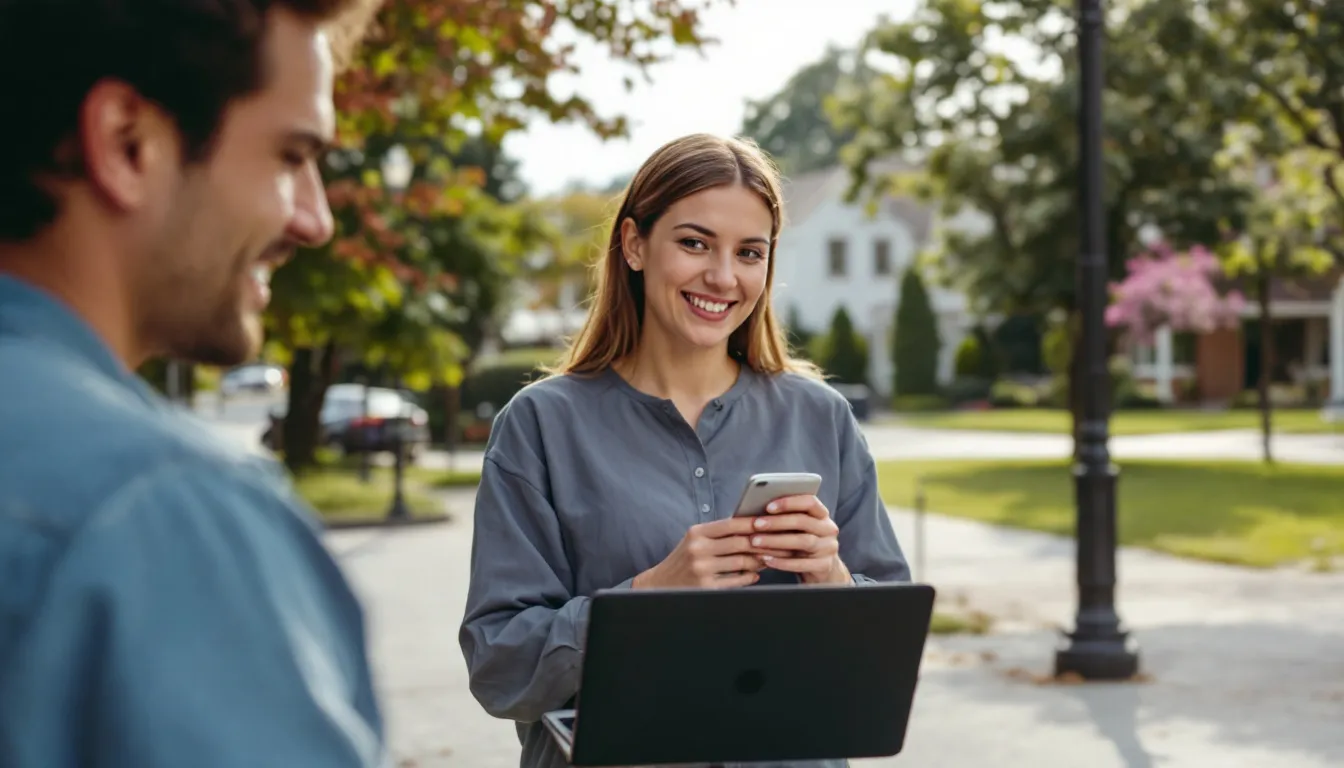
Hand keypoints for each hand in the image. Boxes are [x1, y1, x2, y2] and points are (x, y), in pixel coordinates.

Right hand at [633, 517, 792, 588]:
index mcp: (697, 533)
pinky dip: (749, 577)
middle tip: (779, 542)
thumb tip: (752, 526)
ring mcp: (702, 569)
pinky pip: (736, 581)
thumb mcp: (695, 540)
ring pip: (741, 562)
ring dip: (759, 561)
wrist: (660, 584)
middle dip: (762, 542)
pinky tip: (755, 574)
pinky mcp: (706, 587)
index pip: (731, 524)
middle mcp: (698, 549)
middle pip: (740, 542)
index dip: (753, 523)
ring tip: (769, 558)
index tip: (770, 522)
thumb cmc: (684, 559)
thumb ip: (719, 533)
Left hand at [748, 495, 851, 584]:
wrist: (822, 570)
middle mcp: (828, 529)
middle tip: (756, 524)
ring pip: (803, 541)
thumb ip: (786, 517)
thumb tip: (756, 509)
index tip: (768, 506)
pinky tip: (766, 559)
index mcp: (822, 514)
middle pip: (803, 521)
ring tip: (756, 542)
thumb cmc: (802, 543)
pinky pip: (801, 564)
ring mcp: (828, 548)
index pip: (810, 502)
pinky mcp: (825, 566)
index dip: (789, 502)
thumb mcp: (798, 528)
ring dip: (776, 541)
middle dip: (777, 522)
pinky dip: (782, 562)